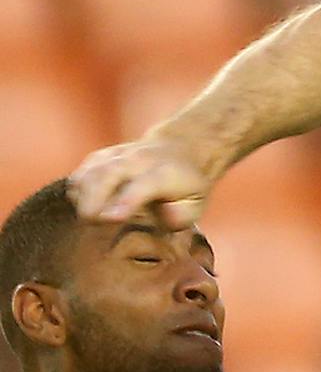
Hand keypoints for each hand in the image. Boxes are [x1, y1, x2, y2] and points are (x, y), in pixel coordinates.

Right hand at [69, 136, 217, 229]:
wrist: (181, 149)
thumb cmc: (186, 187)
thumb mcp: (194, 205)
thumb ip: (179, 216)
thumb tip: (161, 216)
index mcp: (164, 173)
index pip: (143, 185)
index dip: (126, 201)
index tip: (112, 218)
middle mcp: (139, 160)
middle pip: (108, 175)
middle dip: (94, 199)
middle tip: (90, 222)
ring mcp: (118, 155)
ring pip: (90, 172)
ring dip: (82, 196)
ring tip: (87, 216)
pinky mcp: (101, 157)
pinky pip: (81, 172)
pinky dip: (76, 190)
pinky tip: (83, 205)